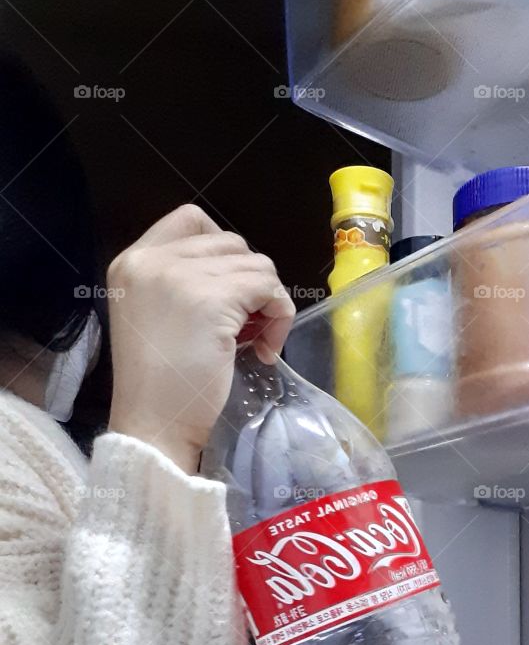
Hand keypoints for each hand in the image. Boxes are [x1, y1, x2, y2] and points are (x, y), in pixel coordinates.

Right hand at [107, 204, 294, 472]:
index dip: (224, 252)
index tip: (231, 295)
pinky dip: (280, 317)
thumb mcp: (159, 318)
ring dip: (269, 302)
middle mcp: (151, 259)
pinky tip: (265, 351)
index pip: (191, 219)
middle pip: (231, 241)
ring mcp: (180, 276)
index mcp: (133, 261)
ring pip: (256, 264)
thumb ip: (185, 285)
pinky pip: (269, 288)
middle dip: (250, 282)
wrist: (154, 425)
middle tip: (248, 327)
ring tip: (256, 342)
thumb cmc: (161, 387)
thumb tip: (241, 276)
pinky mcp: (212, 299)